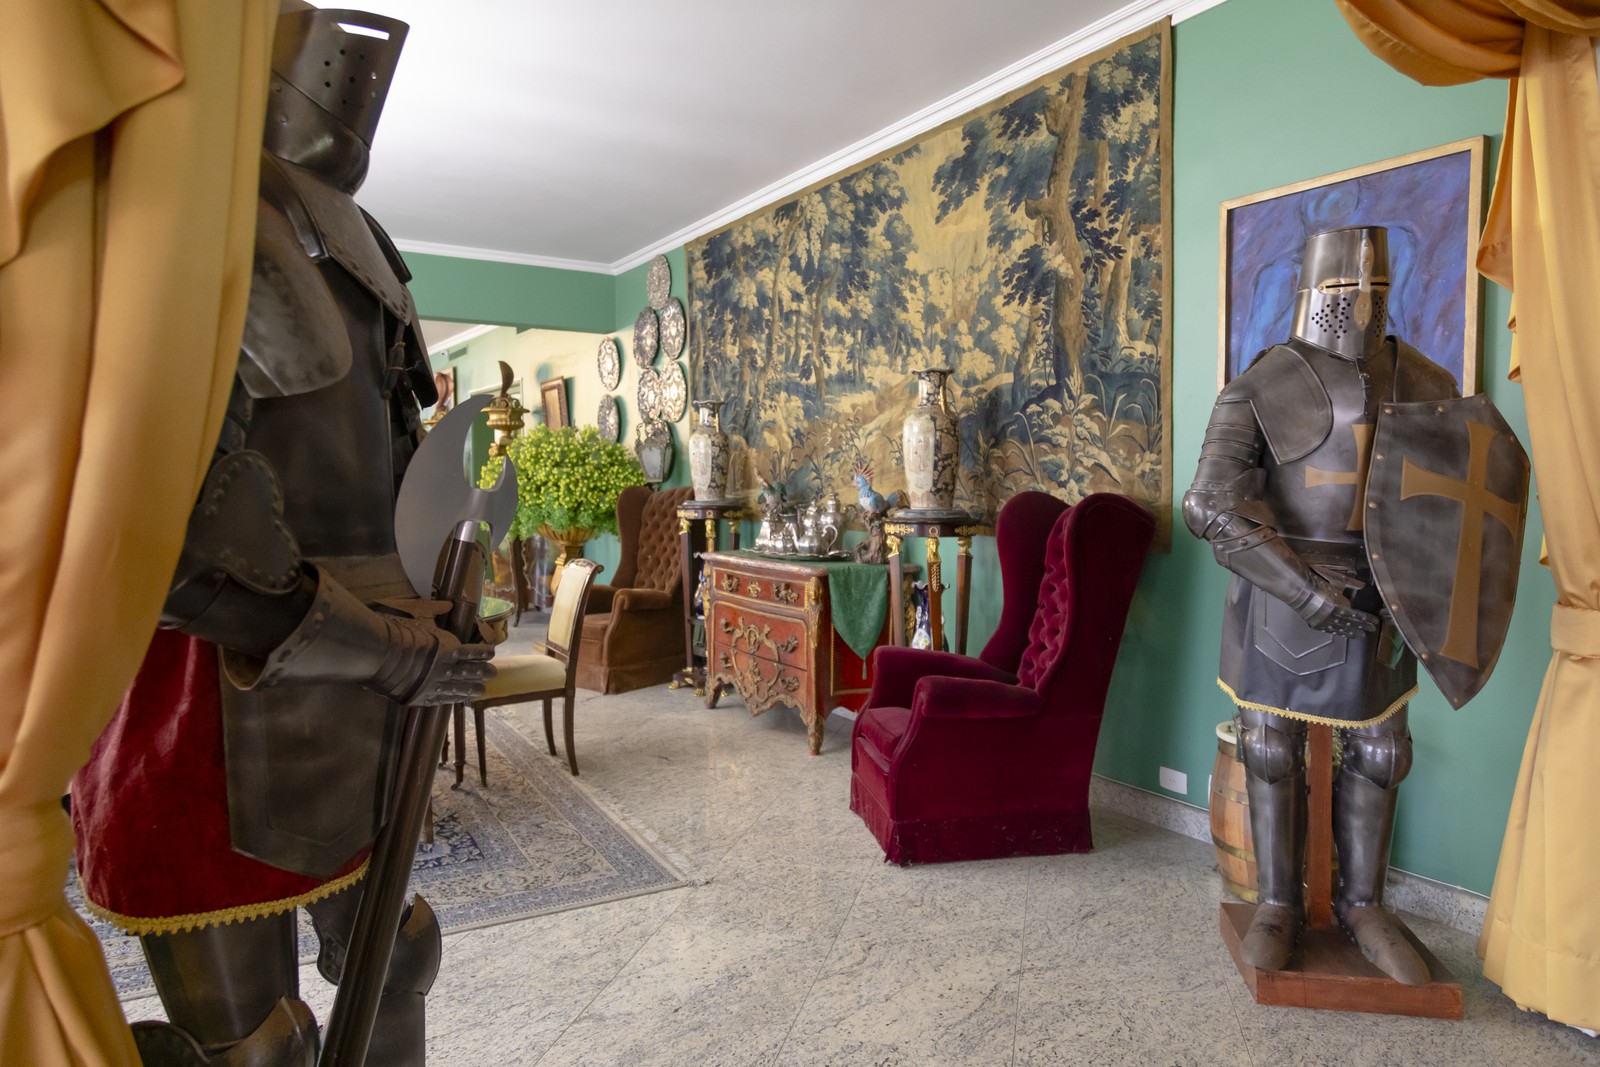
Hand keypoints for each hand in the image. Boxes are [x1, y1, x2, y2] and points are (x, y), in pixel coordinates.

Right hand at [380, 617, 495, 705]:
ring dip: (470, 689)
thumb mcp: (421, 616)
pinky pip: (440, 700)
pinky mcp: (419, 696)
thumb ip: (436, 611)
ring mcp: (433, 685)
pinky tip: (457, 700)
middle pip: (468, 673)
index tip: (492, 653)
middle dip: (482, 673)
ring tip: (480, 691)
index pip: (471, 653)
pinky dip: (450, 700)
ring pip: (457, 689)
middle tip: (494, 674)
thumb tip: (449, 604)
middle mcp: (445, 669)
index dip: (482, 653)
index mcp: (448, 649)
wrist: (379, 654)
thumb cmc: (400, 632)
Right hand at [1301, 579, 1378, 635]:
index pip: (1357, 615)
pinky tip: (1340, 634)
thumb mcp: (1336, 580)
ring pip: (1340, 629)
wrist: (1298, 588)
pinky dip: (1337, 632)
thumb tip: (1363, 586)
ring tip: (1358, 635)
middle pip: (1350, 624)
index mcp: (1339, 606)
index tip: (1375, 622)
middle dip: (1361, 627)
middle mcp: (1333, 616)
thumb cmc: (1317, 582)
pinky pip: (1329, 630)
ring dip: (1350, 632)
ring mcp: (1324, 621)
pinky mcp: (1315, 623)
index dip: (1367, 619)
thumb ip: (1350, 583)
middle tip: (1370, 631)